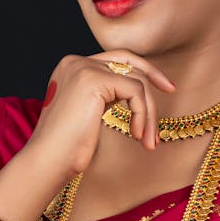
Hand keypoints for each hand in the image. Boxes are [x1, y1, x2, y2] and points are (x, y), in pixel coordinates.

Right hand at [26, 49, 174, 178]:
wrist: (48, 161)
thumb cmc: (66, 147)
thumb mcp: (88, 112)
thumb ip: (105, 95)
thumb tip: (134, 90)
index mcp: (71, 67)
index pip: (115, 58)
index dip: (140, 70)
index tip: (161, 87)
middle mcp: (75, 61)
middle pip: (127, 60)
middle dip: (152, 74)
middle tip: (171, 90)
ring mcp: (83, 68)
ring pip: (135, 80)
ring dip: (148, 112)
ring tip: (148, 140)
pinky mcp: (93, 80)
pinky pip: (135, 91)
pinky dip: (142, 114)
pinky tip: (136, 136)